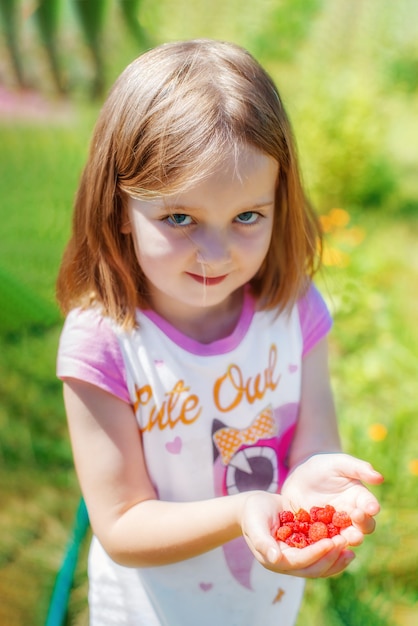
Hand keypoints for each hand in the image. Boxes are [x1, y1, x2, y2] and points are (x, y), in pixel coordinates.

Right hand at [239, 491, 355, 578]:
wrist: (256, 506)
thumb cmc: (253, 512)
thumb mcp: (255, 523)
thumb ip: (262, 541)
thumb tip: (275, 559)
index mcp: (275, 560)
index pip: (300, 561)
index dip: (316, 553)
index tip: (331, 542)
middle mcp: (288, 563)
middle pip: (313, 568)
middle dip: (330, 557)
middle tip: (345, 542)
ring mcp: (297, 557)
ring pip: (320, 565)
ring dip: (336, 559)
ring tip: (351, 549)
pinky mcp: (304, 549)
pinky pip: (321, 555)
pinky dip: (334, 551)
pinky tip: (346, 543)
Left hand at [281, 453, 383, 544]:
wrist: (299, 479)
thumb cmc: (322, 468)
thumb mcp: (338, 463)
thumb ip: (358, 468)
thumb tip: (379, 478)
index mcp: (359, 499)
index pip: (369, 506)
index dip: (371, 507)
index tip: (371, 508)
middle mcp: (351, 517)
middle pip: (362, 527)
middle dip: (361, 527)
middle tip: (356, 524)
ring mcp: (337, 528)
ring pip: (346, 539)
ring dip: (346, 540)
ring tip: (342, 539)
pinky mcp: (321, 535)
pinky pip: (326, 543)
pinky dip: (325, 545)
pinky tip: (322, 544)